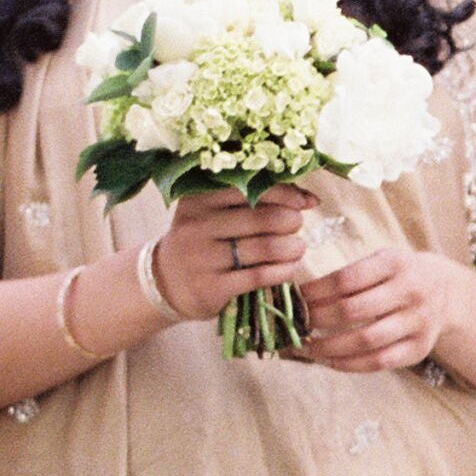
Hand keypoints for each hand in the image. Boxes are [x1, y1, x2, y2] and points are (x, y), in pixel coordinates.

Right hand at [150, 188, 318, 319]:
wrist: (166, 281)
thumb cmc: (203, 240)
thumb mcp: (213, 213)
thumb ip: (253, 200)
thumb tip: (309, 198)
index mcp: (198, 198)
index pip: (250, 188)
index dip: (285, 194)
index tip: (305, 202)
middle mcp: (197, 225)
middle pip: (260, 218)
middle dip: (289, 221)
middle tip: (297, 225)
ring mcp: (202, 258)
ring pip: (263, 247)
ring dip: (291, 247)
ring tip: (298, 247)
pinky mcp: (211, 287)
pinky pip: (258, 276)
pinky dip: (282, 271)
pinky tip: (290, 268)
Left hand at [298, 245, 468, 373]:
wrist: (445, 293)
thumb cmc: (398, 276)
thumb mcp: (381, 262)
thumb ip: (349, 276)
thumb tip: (300, 299)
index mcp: (396, 263)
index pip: (346, 279)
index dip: (316, 292)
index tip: (296, 298)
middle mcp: (411, 291)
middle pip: (353, 310)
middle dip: (317, 319)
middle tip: (297, 324)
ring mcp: (418, 322)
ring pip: (365, 340)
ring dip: (328, 347)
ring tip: (306, 347)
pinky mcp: (419, 348)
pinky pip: (379, 362)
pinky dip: (348, 364)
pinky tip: (328, 361)